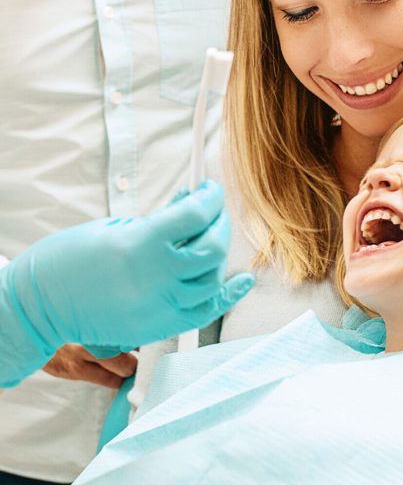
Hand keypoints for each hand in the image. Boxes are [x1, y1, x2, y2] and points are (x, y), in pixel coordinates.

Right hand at [0, 180, 253, 386]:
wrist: (42, 304)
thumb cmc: (71, 259)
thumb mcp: (117, 226)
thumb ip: (162, 217)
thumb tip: (193, 201)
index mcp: (143, 245)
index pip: (196, 214)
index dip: (209, 197)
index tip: (209, 189)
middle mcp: (157, 278)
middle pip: (212, 246)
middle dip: (217, 222)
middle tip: (211, 210)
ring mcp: (160, 307)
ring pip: (212, 278)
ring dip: (217, 253)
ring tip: (209, 238)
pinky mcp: (159, 328)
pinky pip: (206, 312)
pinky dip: (229, 294)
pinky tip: (244, 278)